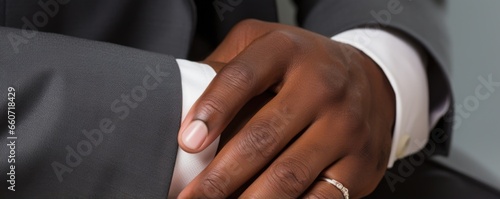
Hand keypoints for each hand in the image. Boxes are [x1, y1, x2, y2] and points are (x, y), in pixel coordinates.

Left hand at [178, 19, 395, 197]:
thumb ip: (226, 66)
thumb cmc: (304, 66)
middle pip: (262, 136)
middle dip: (220, 176)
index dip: (212, 110)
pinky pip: (319, 198)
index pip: (243, 78)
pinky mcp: (359, 162)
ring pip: (288, 174)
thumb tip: (185, 109)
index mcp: (289, 51)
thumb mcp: (266, 45)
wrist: (371, 79)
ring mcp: (345, 126)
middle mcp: (322, 85)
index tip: (187, 142)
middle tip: (190, 196)